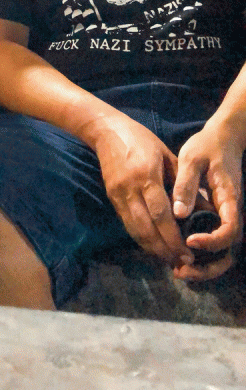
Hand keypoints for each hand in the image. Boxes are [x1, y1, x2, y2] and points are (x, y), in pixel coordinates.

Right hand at [95, 118, 193, 266]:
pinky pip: (127, 223)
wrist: (107, 131)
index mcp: (147, 177)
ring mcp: (118, 195)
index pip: (160, 214)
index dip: (173, 237)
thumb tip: (202, 208)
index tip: (187, 253)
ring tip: (168, 259)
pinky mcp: (111, 198)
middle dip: (164, 249)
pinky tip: (153, 245)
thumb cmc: (142, 140)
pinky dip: (140, 238)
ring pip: (134, 230)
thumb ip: (182, 183)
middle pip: (146, 228)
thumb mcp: (166, 155)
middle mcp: (130, 190)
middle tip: (180, 263)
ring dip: (151, 248)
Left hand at [172, 125, 242, 280]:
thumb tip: (178, 213)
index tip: (189, 241)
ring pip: (222, 252)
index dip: (212, 241)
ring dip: (204, 266)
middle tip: (181, 270)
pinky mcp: (217, 217)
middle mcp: (231, 212)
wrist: (223, 138)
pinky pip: (214, 242)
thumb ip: (186, 184)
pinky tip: (178, 254)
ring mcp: (225, 216)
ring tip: (178, 270)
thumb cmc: (207, 146)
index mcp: (229, 198)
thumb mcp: (192, 159)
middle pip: (229, 250)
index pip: (230, 229)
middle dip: (208, 266)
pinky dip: (201, 255)